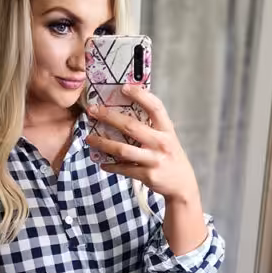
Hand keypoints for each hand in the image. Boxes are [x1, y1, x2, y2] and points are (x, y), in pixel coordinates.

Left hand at [85, 84, 199, 203]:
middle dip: (109, 117)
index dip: (140, 95)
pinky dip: (111, 166)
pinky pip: (124, 169)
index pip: (155, 107)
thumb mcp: (168, 138)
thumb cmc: (170, 157)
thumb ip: (152, 126)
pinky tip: (101, 162)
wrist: (182, 185)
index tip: (123, 87)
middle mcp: (161, 143)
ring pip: (123, 150)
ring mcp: (154, 160)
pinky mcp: (147, 175)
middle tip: (92, 110)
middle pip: (131, 127)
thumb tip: (127, 110)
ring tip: (89, 138)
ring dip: (103, 143)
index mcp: (167, 130)